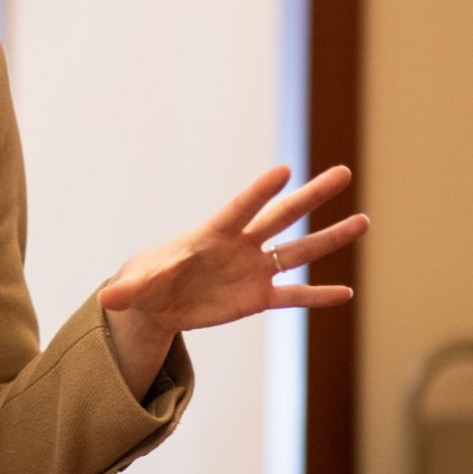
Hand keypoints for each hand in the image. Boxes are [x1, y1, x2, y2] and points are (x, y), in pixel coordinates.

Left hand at [97, 165, 367, 381]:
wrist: (157, 302)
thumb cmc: (146, 282)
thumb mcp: (136, 287)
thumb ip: (129, 289)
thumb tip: (109, 298)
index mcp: (212, 235)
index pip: (240, 209)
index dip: (260, 192)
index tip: (284, 170)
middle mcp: (240, 247)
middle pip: (281, 217)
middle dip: (310, 196)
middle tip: (343, 172)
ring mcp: (253, 270)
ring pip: (298, 252)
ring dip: (330, 238)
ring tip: (363, 220)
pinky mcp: (258, 297)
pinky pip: (293, 296)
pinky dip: (317, 297)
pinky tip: (345, 293)